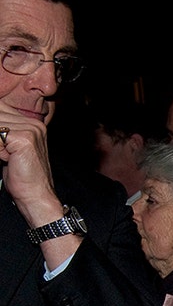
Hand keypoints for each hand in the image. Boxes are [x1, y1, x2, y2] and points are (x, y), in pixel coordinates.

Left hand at [0, 102, 60, 225]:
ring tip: (6, 157)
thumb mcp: (9, 149)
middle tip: (4, 152)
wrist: (36, 196)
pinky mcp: (25, 139)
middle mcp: (33, 123)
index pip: (0, 110)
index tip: (3, 145)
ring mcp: (31, 130)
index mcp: (32, 123)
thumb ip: (2, 133)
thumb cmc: (21, 176)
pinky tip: (7, 159)